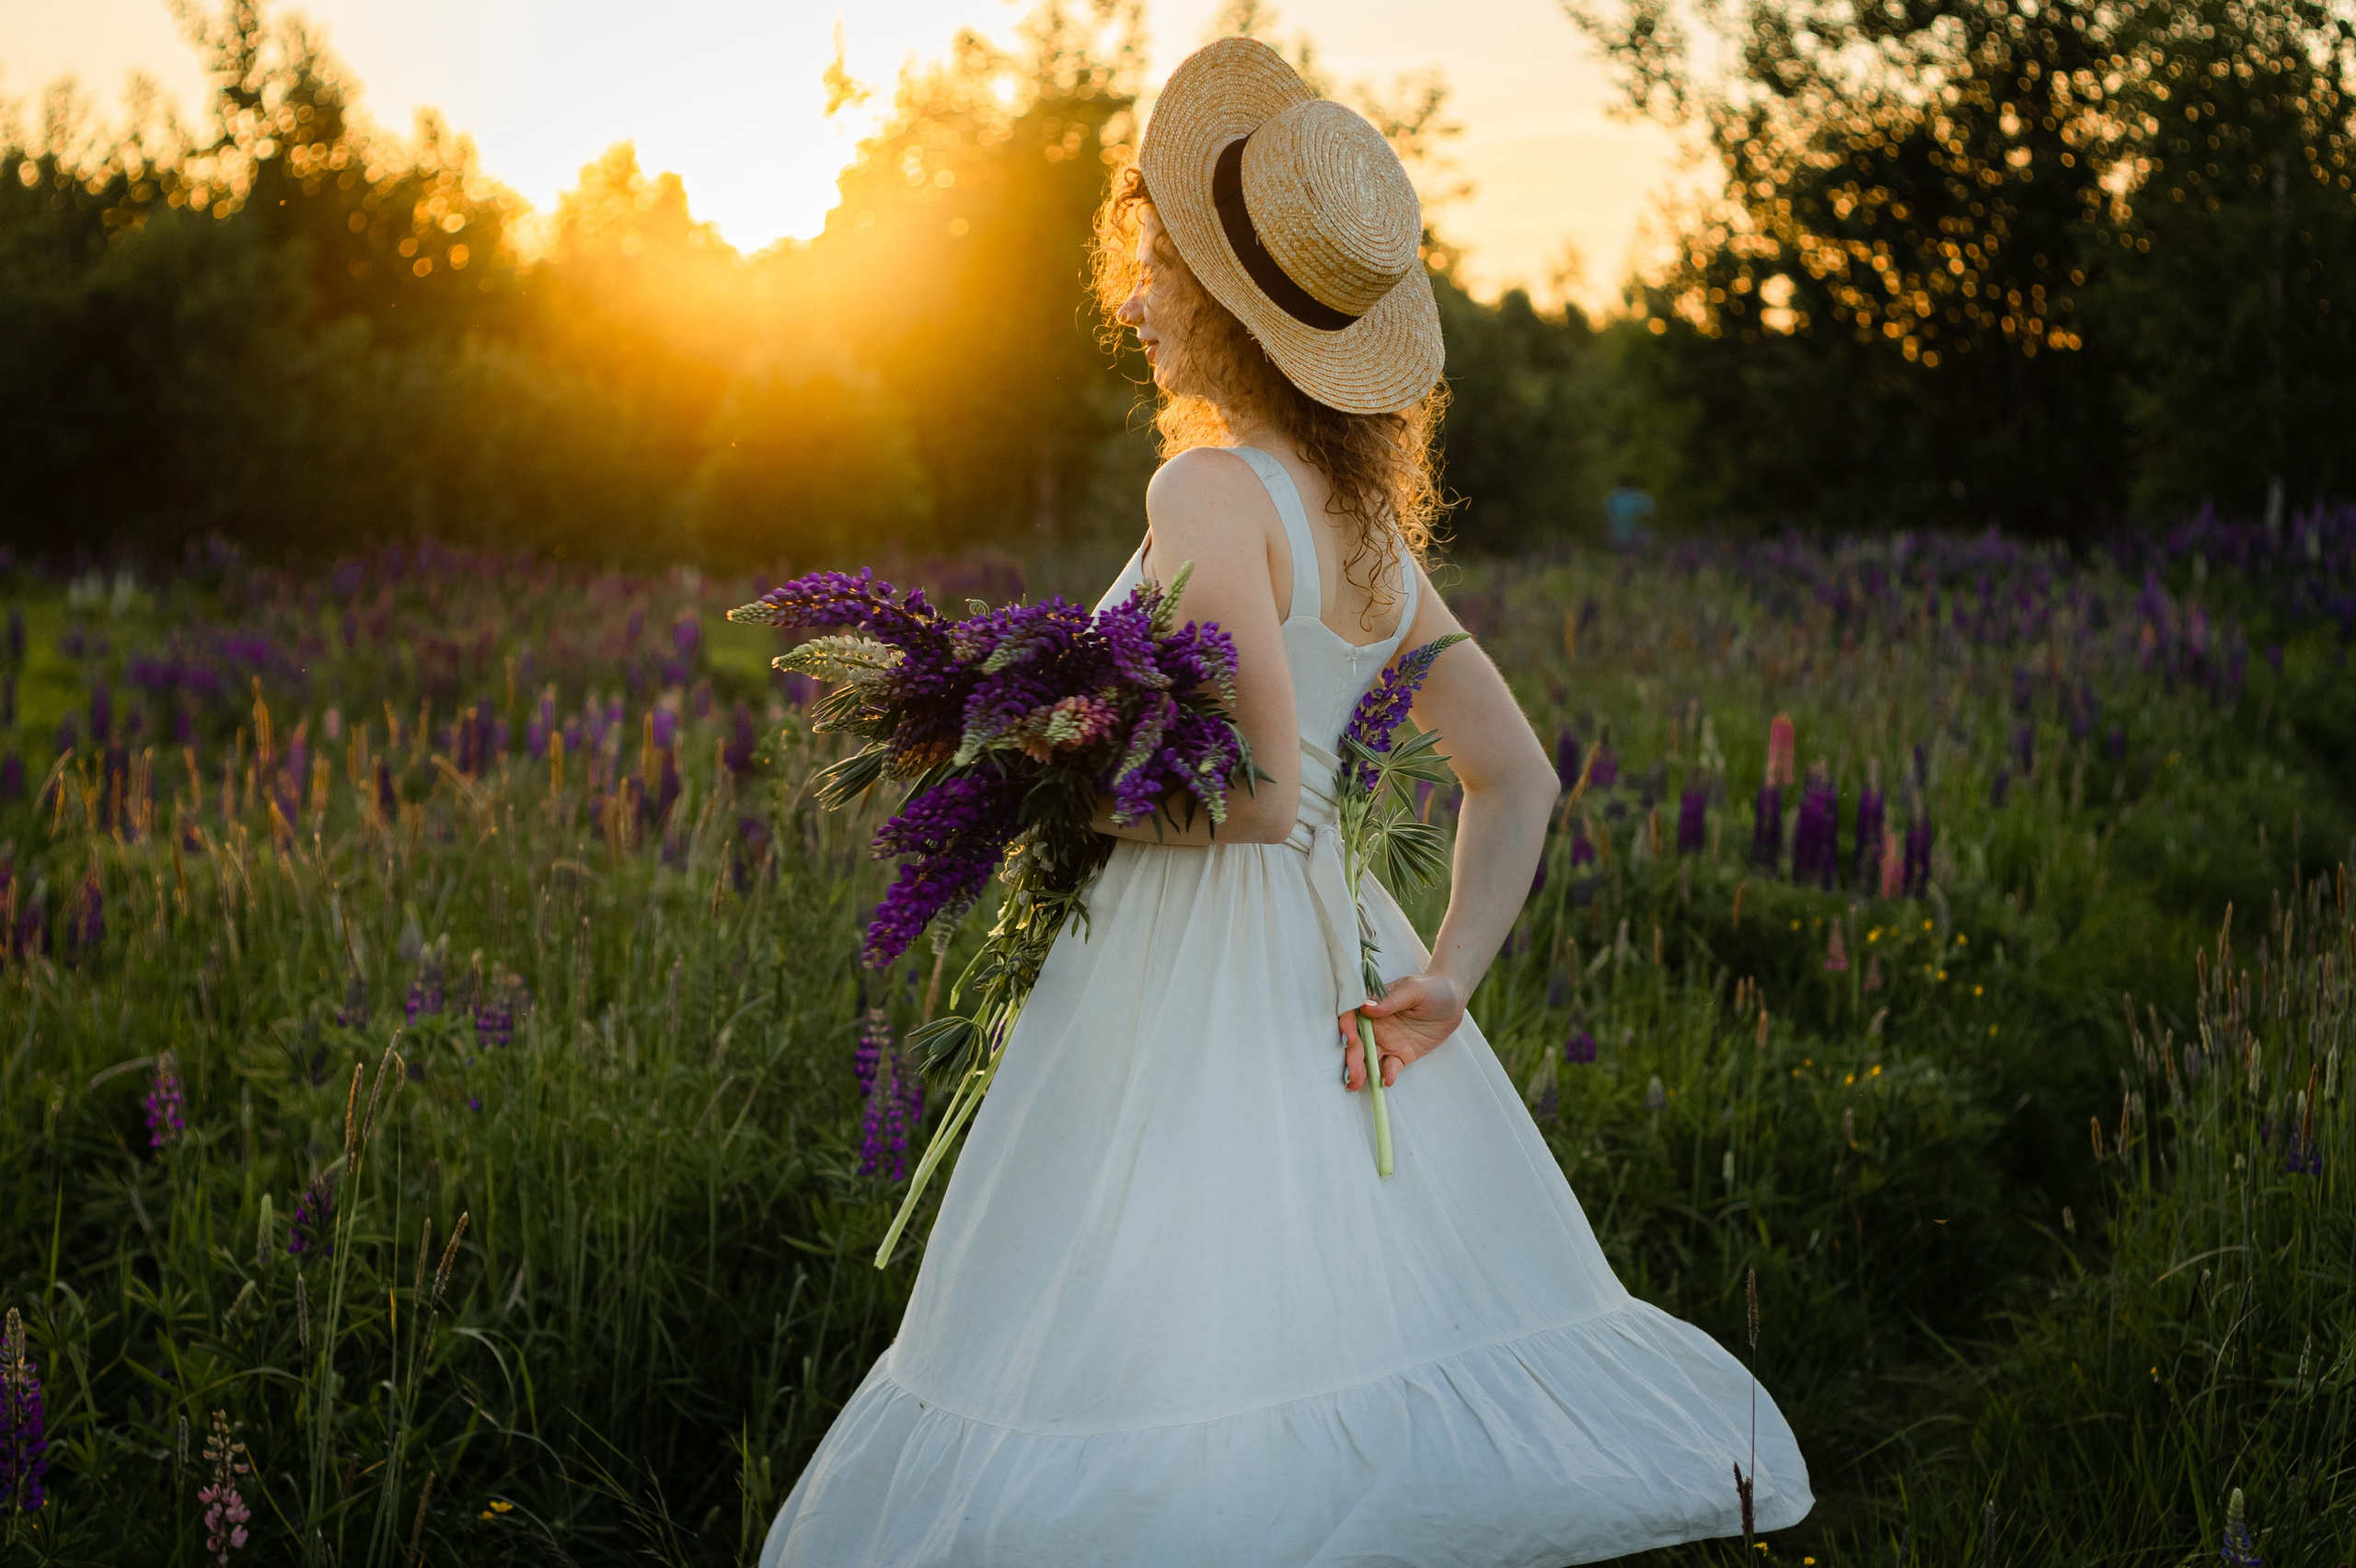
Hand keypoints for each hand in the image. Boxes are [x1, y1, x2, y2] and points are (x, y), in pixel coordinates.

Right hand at [1337, 973, 1467, 1091]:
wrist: (1454, 1003)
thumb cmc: (1432, 988)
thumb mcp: (1413, 990)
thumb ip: (1391, 1000)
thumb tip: (1366, 1007)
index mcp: (1374, 1005)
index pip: (1353, 1016)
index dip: (1347, 1027)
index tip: (1350, 1037)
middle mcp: (1376, 1026)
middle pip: (1358, 1043)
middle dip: (1352, 1058)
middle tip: (1352, 1072)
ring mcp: (1387, 1042)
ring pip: (1369, 1058)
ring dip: (1361, 1072)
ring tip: (1355, 1085)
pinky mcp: (1401, 1055)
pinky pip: (1390, 1067)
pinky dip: (1387, 1074)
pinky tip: (1387, 1080)